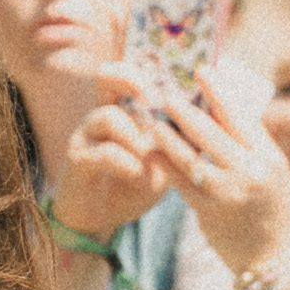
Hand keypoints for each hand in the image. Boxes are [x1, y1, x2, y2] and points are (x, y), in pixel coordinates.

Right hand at [50, 76, 172, 243]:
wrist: (100, 219)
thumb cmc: (133, 185)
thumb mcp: (164, 161)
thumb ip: (180, 142)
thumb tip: (212, 120)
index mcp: (121, 111)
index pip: (126, 73)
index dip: (146, 69)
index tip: (174, 85)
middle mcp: (99, 116)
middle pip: (106, 76)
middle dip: (135, 81)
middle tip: (156, 102)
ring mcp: (85, 136)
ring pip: (109, 116)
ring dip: (137, 136)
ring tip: (149, 157)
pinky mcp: (77, 161)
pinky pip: (105, 152)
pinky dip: (127, 162)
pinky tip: (138, 175)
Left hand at [135, 67, 289, 275]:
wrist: (275, 260)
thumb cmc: (273, 211)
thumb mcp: (273, 173)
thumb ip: (249, 146)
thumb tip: (220, 110)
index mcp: (269, 157)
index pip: (240, 116)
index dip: (218, 91)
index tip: (202, 71)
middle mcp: (251, 171)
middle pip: (212, 131)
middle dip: (185, 109)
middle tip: (166, 94)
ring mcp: (229, 192)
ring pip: (191, 155)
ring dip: (168, 135)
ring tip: (152, 120)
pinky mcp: (209, 211)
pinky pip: (180, 182)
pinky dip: (164, 164)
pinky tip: (151, 151)